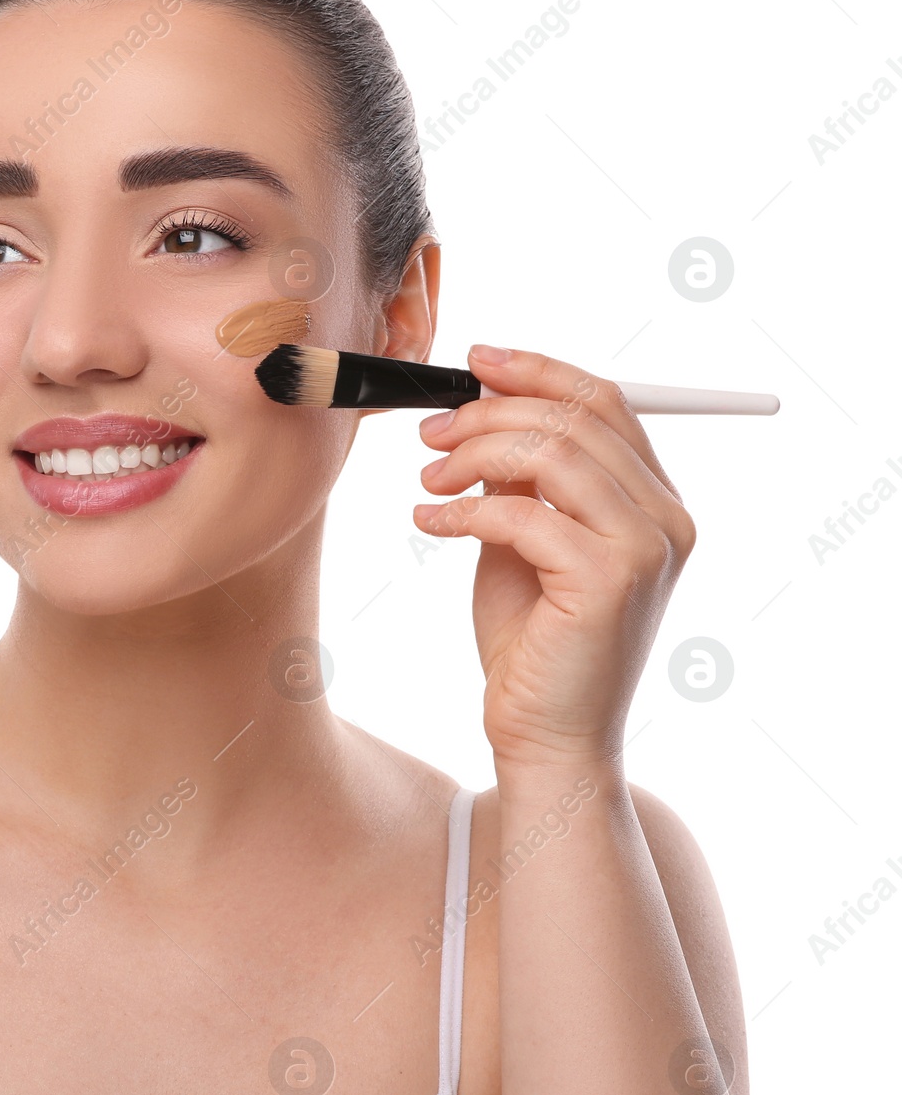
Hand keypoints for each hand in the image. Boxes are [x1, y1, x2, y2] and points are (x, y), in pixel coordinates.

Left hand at [412, 345, 695, 772]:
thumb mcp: (521, 539)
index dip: (538, 370)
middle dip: (491, 412)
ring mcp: (646, 548)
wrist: (544, 734)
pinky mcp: (609, 579)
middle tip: (430, 433)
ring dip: (474, 456)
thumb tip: (482, 408)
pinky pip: (523, 514)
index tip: (475, 360)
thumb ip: (520, 479)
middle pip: (578, 417)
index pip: (606, 401)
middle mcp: (666, 517)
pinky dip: (463, 511)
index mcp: (656, 500)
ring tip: (428, 481)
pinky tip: (428, 524)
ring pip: (552, 454)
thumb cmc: (531, 640)